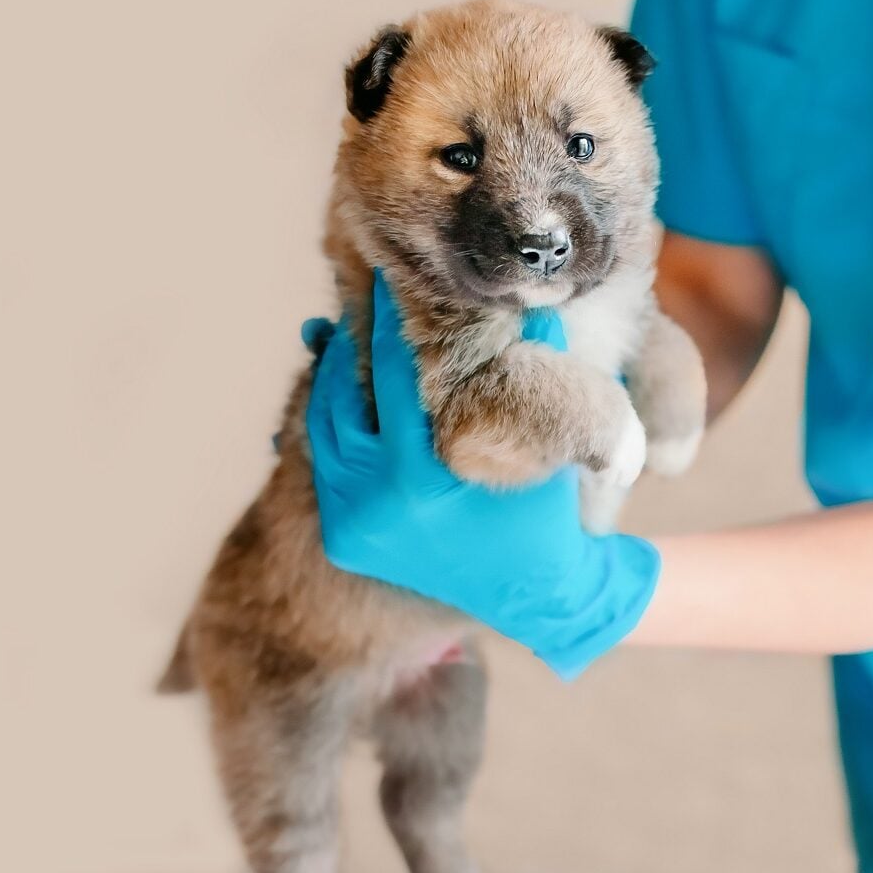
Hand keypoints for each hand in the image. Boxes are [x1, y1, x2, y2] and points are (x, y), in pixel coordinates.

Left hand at [304, 275, 658, 677]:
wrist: (537, 595)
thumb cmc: (547, 512)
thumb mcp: (548, 443)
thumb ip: (542, 372)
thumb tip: (534, 300)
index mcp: (421, 479)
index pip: (395, 377)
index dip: (393, 323)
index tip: (393, 277)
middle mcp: (376, 503)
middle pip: (347, 395)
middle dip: (359, 341)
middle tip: (366, 293)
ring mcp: (353, 524)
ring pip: (324, 427)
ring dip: (336, 377)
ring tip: (351, 336)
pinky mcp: (346, 537)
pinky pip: (326, 463)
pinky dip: (334, 423)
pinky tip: (347, 390)